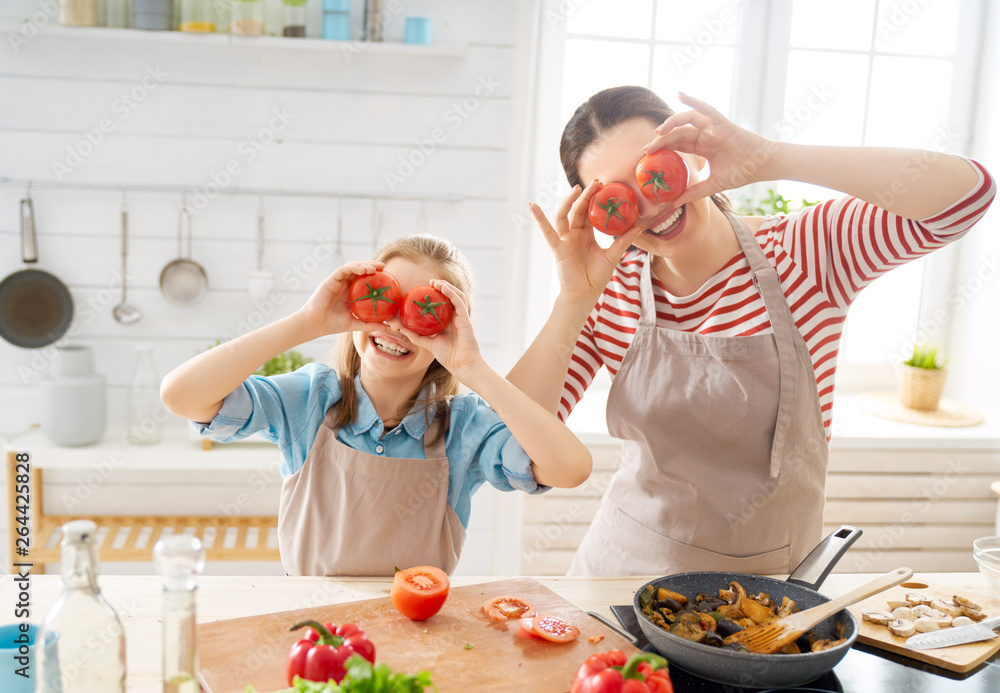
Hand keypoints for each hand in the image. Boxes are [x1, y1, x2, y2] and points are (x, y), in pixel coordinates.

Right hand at [298, 261, 388, 337]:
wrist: (316, 324)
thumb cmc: (333, 324)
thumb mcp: (356, 323)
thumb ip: (370, 324)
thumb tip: (388, 327)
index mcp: (351, 292)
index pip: (365, 278)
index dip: (376, 274)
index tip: (388, 274)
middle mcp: (345, 284)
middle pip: (360, 269)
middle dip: (372, 265)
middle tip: (383, 266)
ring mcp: (338, 281)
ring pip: (352, 267)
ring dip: (364, 264)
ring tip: (374, 268)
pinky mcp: (331, 280)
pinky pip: (343, 270)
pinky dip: (353, 267)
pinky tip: (362, 270)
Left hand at [390, 280, 482, 378]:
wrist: (462, 365)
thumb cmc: (449, 357)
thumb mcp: (428, 344)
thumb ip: (416, 336)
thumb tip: (400, 329)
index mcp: (448, 322)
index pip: (443, 304)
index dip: (435, 295)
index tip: (423, 289)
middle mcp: (456, 317)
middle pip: (450, 296)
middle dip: (441, 286)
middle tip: (429, 282)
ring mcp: (461, 317)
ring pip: (456, 295)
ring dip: (446, 286)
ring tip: (435, 282)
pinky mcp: (465, 318)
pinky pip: (459, 301)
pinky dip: (451, 293)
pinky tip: (443, 287)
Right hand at [529, 181, 642, 307]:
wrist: (585, 295)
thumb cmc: (596, 277)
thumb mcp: (613, 255)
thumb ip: (624, 240)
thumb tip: (640, 226)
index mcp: (586, 234)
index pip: (589, 211)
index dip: (595, 198)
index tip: (604, 185)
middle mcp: (574, 234)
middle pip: (577, 209)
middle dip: (585, 195)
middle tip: (596, 182)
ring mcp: (565, 240)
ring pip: (563, 216)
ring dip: (568, 201)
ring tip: (577, 189)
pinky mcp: (558, 248)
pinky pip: (548, 232)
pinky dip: (539, 219)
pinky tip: (533, 206)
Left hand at [645, 92, 777, 206]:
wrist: (762, 166)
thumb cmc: (742, 173)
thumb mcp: (713, 185)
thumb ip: (694, 192)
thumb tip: (673, 204)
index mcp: (703, 147)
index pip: (678, 144)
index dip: (663, 147)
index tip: (647, 154)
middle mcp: (705, 135)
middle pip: (678, 133)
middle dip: (661, 139)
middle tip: (647, 149)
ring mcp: (713, 128)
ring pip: (687, 120)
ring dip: (671, 123)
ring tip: (658, 132)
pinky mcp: (722, 123)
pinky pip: (706, 109)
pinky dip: (693, 100)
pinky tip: (681, 94)